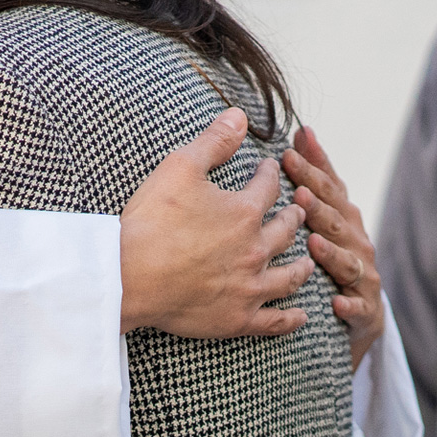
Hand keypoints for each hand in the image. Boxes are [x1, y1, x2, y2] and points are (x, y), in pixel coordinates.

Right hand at [120, 108, 314, 337]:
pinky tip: (301, 316)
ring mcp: (250, 287)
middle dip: (294, 216)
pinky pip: (275, 321)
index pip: (268, 187)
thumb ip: (214, 141)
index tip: (269, 169)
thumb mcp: (180, 168)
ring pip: (290, 275)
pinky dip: (291, 318)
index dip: (269, 174)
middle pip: (286, 230)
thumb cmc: (151, 222)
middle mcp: (256, 249)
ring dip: (303, 264)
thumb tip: (239, 115)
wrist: (129, 276)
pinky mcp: (238, 318)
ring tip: (307, 258)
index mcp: (244, 212)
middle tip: (297, 211)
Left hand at [282, 126, 383, 371]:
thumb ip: (316, 177)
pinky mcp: (366, 307)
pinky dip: (348, 303)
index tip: (288, 150)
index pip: (328, 187)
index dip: (312, 169)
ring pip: (346, 260)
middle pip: (336, 219)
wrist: (363, 310)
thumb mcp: (328, 214)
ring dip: (332, 251)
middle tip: (297, 189)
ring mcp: (363, 273)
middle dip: (318, 204)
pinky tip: (336, 301)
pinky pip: (357, 306)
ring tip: (314, 241)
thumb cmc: (336, 252)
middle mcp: (357, 240)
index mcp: (344, 215)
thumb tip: (300, 132)